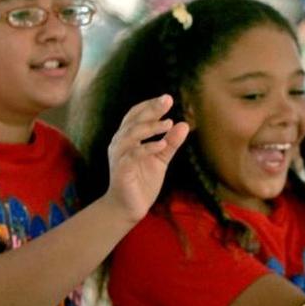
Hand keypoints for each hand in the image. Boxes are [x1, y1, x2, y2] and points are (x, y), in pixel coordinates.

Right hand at [104, 95, 188, 221]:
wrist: (129, 207)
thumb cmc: (142, 181)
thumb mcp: (161, 159)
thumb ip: (172, 143)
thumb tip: (184, 124)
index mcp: (128, 139)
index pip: (136, 116)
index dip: (149, 106)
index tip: (167, 98)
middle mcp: (120, 144)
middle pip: (133, 120)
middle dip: (151, 109)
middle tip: (167, 99)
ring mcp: (119, 156)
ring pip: (130, 134)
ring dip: (150, 127)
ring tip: (168, 123)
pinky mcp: (121, 170)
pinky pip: (133, 155)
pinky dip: (148, 148)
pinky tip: (163, 144)